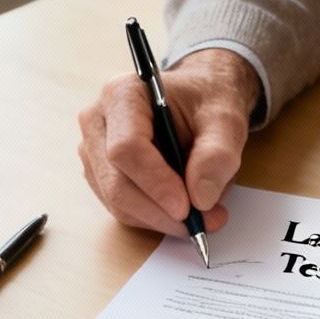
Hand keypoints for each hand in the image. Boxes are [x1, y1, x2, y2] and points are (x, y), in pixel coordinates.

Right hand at [78, 47, 260, 235]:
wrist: (199, 99)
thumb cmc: (207, 102)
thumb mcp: (226, 120)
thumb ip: (217, 154)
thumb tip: (200, 198)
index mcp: (123, 95)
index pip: (126, 148)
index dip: (156, 184)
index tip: (188, 208)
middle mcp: (98, 121)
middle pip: (116, 182)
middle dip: (161, 212)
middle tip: (205, 223)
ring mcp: (93, 150)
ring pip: (117, 202)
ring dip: (160, 218)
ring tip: (203, 213)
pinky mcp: (100, 173)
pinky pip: (122, 207)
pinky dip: (154, 216)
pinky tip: (182, 207)